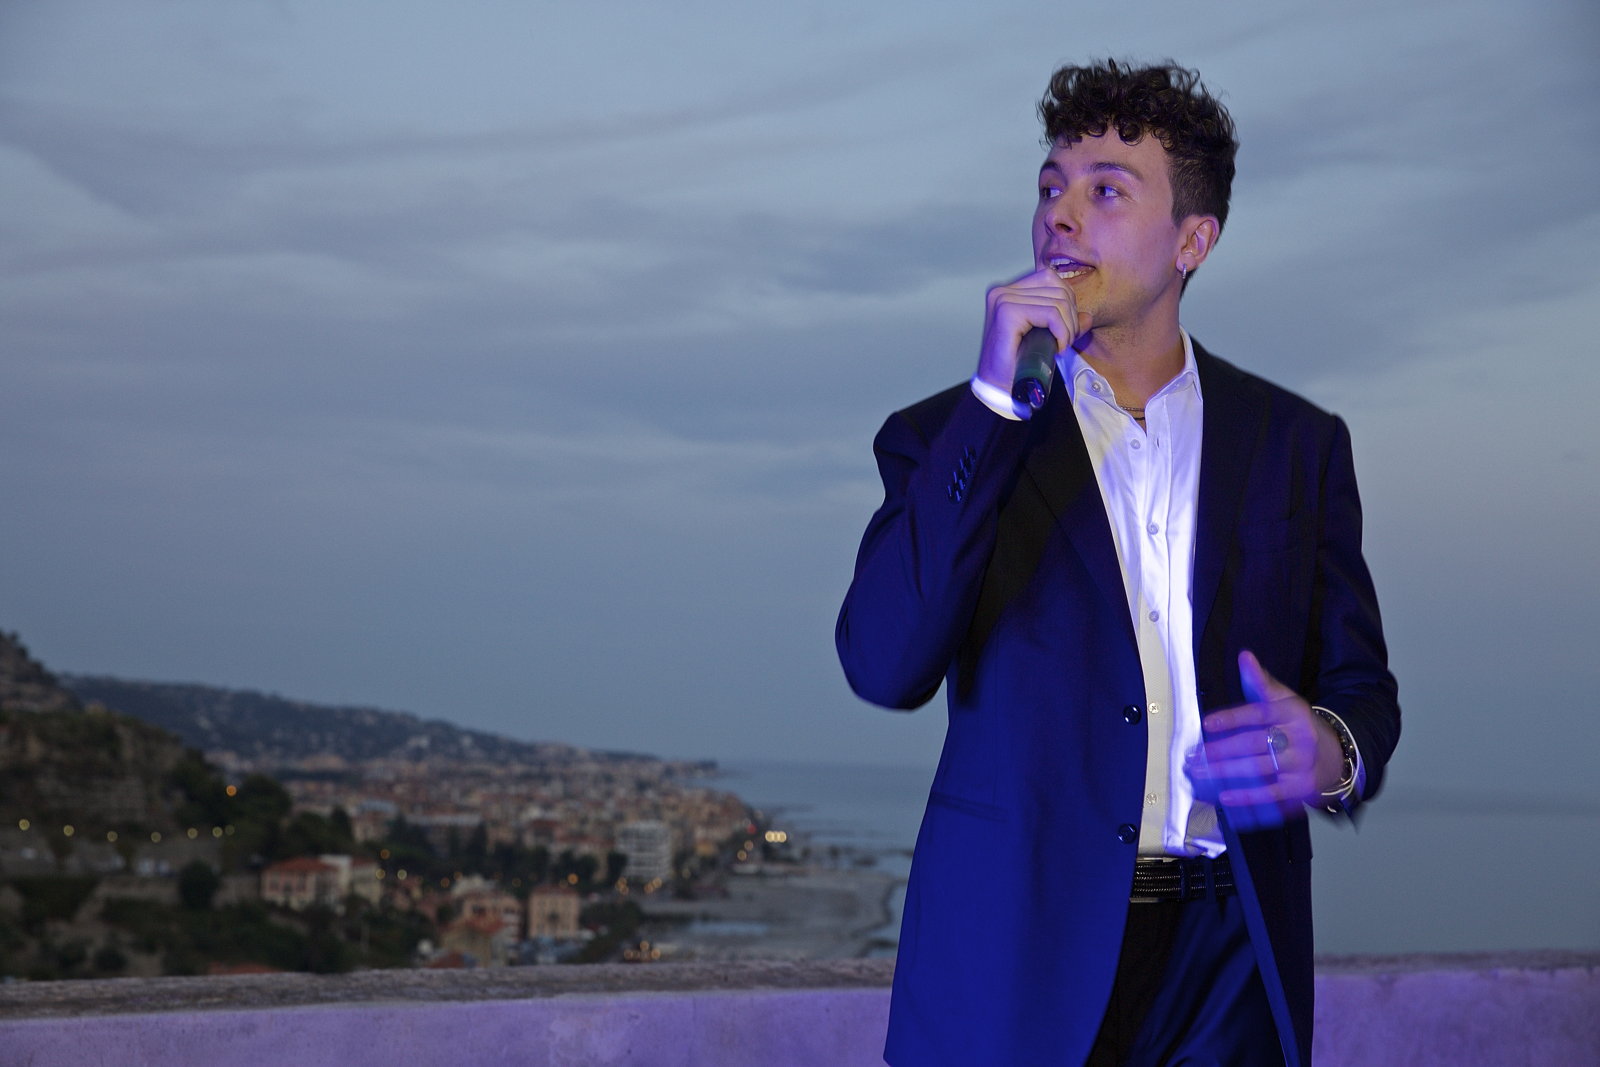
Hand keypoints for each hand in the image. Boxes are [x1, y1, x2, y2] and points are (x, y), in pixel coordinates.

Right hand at [974, 266, 1092, 393]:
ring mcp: (1003, 300)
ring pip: (1058, 301)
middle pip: (1058, 287)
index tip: (1064, 331)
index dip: (1067, 303)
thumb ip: (1066, 324)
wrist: (1001, 389)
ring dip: (1068, 328)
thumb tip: (1087, 316)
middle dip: (1071, 317)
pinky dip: (1062, 333)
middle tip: (1064, 342)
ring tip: (1060, 346)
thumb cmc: (1019, 365)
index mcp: (1008, 292)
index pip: (1051, 278)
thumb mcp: (1047, 338)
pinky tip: (1057, 349)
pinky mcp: (1008, 313)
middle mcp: (1002, 291)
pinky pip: (1052, 314)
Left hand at [1184, 650, 1344, 829]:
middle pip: (1254, 744)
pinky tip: (1225, 796)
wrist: (1334, 753)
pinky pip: (1270, 793)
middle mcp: (1298, 738)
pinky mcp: (1299, 787)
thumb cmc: (1296, 723)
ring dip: (1226, 773)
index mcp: (1291, 712)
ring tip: (1199, 773)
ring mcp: (1300, 764)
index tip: (1207, 724)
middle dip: (1221, 751)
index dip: (1232, 718)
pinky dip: (1247, 797)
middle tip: (1194, 756)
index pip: (1258, 714)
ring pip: (1258, 769)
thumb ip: (1260, 681)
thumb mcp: (1283, 698)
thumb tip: (1244, 656)